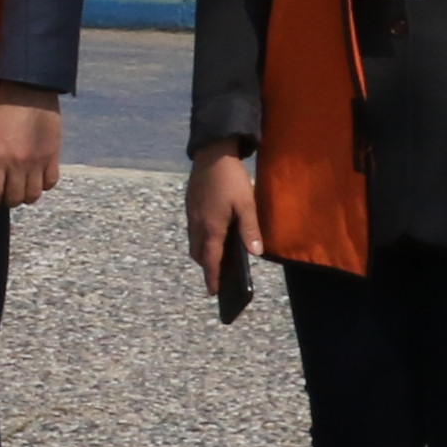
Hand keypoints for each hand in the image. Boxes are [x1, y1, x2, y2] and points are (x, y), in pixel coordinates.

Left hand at [0, 88, 64, 210]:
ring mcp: (38, 161)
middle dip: (8, 200)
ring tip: (23, 190)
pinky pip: (51, 182)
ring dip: (26, 196)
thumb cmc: (1, 107)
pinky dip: (44, 185)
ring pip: (34, 195)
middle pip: (15, 198)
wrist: (29, 89)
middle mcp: (18, 164)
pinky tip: (38, 179)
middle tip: (6, 195)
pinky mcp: (53, 155)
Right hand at [185, 146, 260, 292]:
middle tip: (218, 274)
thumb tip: (255, 253)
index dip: (213, 277)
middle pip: (198, 254)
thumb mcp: (247, 204)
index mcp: (212, 227)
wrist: (211, 154)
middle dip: (207, 266)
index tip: (214, 292)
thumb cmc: (231, 180)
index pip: (211, 260)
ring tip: (216, 256)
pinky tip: (212, 233)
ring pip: (194, 242)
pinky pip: (193, 230)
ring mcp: (192, 215)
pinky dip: (200, 239)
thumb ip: (250, 230)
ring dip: (203, 252)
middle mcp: (198, 225)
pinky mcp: (190, 206)